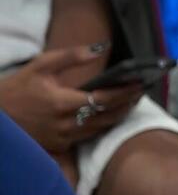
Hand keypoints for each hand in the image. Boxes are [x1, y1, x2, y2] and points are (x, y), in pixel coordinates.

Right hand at [0, 45, 143, 151]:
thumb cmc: (18, 88)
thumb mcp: (41, 65)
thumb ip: (71, 56)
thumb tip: (100, 49)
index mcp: (61, 103)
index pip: (104, 100)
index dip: (125, 93)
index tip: (140, 84)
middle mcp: (65, 124)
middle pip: (108, 116)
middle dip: (127, 104)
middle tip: (142, 92)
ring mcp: (62, 138)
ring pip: (101, 128)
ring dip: (119, 116)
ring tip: (132, 102)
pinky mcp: (59, 146)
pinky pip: (88, 136)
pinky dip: (103, 125)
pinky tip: (112, 115)